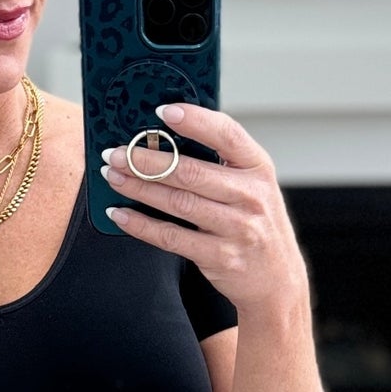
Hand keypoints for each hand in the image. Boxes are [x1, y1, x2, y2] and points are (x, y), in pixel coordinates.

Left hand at [101, 101, 307, 312]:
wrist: (278, 280)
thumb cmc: (257, 224)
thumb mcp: (253, 187)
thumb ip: (222, 164)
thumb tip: (166, 139)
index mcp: (259, 168)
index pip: (227, 134)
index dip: (194, 120)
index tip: (162, 111)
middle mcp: (251, 196)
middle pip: (190, 171)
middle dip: (146, 159)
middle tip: (115, 153)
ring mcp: (237, 228)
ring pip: (177, 202)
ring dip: (138, 187)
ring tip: (112, 176)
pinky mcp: (220, 257)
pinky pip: (172, 237)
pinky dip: (141, 225)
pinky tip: (120, 214)